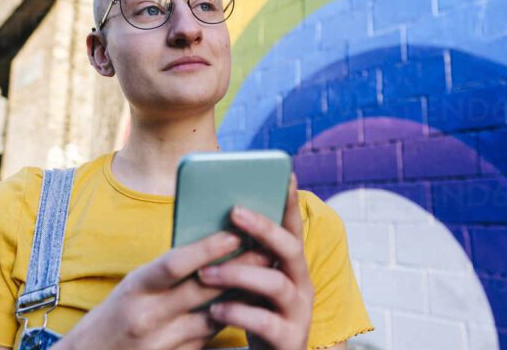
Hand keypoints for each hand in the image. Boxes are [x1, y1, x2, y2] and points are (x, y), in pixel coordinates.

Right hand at [54, 231, 265, 349]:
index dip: (208, 248)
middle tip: (267, 249)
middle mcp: (148, 316)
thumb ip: (169, 270)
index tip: (236, 232)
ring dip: (242, 295)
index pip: (175, 263)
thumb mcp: (135, 285)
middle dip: (238, 269)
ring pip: (214, 316)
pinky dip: (231, 319)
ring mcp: (163, 343)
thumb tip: (212, 244)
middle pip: (203, 290)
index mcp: (136, 288)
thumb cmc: (118, 312)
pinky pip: (211, 338)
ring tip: (267, 274)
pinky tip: (250, 304)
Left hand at [198, 176, 313, 349]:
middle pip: (290, 248)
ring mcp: (298, 312)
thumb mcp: (251, 284)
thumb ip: (243, 259)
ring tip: (205, 273)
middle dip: (263, 227)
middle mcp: (301, 284)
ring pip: (275, 283)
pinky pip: (264, 321)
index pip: (293, 228)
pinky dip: (238, 313)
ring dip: (238, 273)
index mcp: (292, 267)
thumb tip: (213, 225)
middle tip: (234, 211)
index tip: (286, 174)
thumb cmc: (254, 316)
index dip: (290, 202)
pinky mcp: (289, 338)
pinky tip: (215, 310)